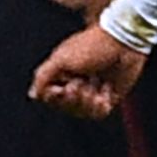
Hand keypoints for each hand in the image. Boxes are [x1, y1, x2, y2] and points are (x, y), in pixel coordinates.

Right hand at [29, 22, 148, 119]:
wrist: (122, 43)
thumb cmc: (91, 46)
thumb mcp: (61, 58)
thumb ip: (43, 76)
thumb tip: (33, 95)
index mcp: (61, 74)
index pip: (48, 96)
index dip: (53, 97)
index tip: (61, 89)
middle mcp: (75, 84)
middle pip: (64, 106)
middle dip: (72, 98)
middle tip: (81, 82)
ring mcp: (92, 91)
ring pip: (81, 112)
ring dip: (87, 101)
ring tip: (95, 84)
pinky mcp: (108, 97)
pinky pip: (98, 113)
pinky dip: (100, 106)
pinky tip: (105, 91)